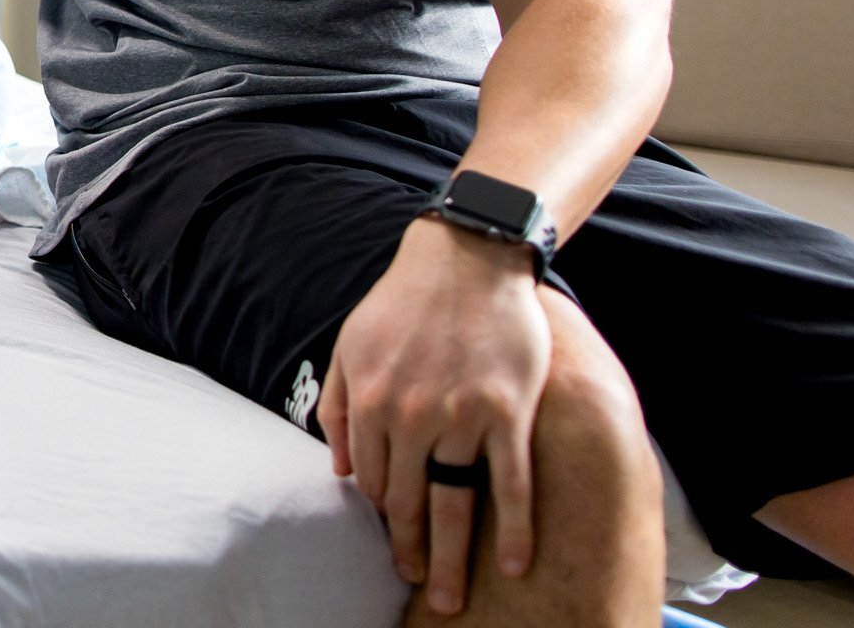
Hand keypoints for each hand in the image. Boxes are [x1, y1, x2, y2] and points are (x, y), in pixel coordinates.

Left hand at [319, 218, 549, 615]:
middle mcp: (411, 415)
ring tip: (452, 596)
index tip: (395, 537)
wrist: (466, 259)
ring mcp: (461, 416)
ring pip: (456, 503)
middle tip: (417, 586)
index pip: (374, 480)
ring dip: (453, 557)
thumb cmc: (403, 302)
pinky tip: (514, 563)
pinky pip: (511, 484)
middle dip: (411, 552)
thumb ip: (339, 406)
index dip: (385, 514)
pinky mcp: (508, 413)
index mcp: (369, 400)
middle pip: (411, 503)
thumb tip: (343, 470)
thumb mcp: (350, 345)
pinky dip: (513, 529)